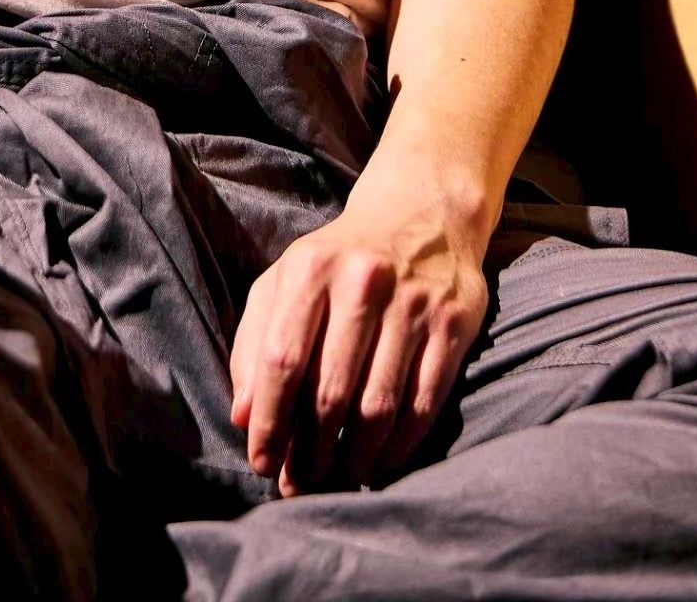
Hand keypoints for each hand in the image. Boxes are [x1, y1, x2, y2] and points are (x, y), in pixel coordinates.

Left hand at [229, 195, 488, 494]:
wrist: (421, 212)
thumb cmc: (340, 259)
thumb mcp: (287, 280)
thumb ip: (254, 342)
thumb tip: (243, 417)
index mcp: (311, 268)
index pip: (282, 360)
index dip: (270, 421)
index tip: (262, 462)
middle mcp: (363, 281)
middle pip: (330, 390)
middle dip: (311, 450)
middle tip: (302, 483)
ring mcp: (413, 302)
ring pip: (379, 403)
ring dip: (355, 456)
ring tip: (340, 477)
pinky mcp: (454, 321)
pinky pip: (425, 400)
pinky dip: (402, 442)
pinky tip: (383, 460)